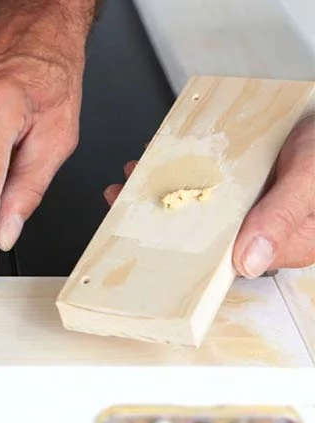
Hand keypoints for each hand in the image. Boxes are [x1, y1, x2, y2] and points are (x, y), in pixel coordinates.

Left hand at [104, 113, 314, 276]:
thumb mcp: (309, 178)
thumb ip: (282, 217)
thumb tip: (247, 263)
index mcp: (286, 242)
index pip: (225, 262)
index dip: (183, 253)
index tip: (148, 241)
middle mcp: (266, 229)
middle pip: (206, 235)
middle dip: (163, 218)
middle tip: (125, 199)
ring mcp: (255, 205)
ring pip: (203, 207)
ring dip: (166, 191)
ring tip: (134, 177)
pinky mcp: (247, 183)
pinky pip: (210, 182)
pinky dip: (183, 171)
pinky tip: (159, 159)